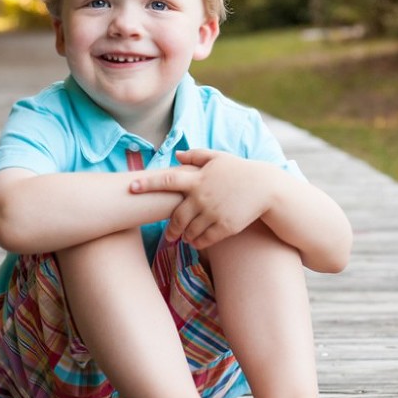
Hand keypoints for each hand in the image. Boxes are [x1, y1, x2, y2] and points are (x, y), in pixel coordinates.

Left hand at [130, 149, 266, 248]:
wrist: (266, 187)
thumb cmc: (240, 170)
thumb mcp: (219, 157)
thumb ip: (196, 155)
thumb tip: (177, 155)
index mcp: (197, 178)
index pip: (167, 181)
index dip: (147, 184)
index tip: (131, 187)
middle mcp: (202, 196)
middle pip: (176, 216)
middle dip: (171, 228)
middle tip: (170, 233)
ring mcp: (213, 213)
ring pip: (189, 231)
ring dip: (185, 235)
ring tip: (186, 237)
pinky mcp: (225, 226)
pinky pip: (204, 240)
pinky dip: (198, 242)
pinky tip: (197, 241)